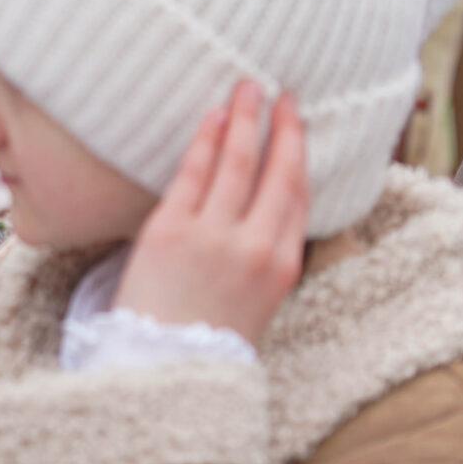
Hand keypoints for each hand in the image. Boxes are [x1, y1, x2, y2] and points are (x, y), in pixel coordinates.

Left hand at [112, 81, 308, 345]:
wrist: (163, 375)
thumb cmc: (204, 343)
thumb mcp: (257, 305)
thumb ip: (264, 258)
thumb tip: (263, 211)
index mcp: (282, 267)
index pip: (298, 195)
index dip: (299, 154)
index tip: (297, 126)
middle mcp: (255, 247)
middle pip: (278, 170)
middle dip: (283, 126)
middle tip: (282, 93)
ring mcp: (213, 236)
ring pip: (238, 162)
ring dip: (245, 119)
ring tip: (247, 87)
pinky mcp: (170, 231)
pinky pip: (193, 173)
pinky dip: (207, 139)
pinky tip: (213, 116)